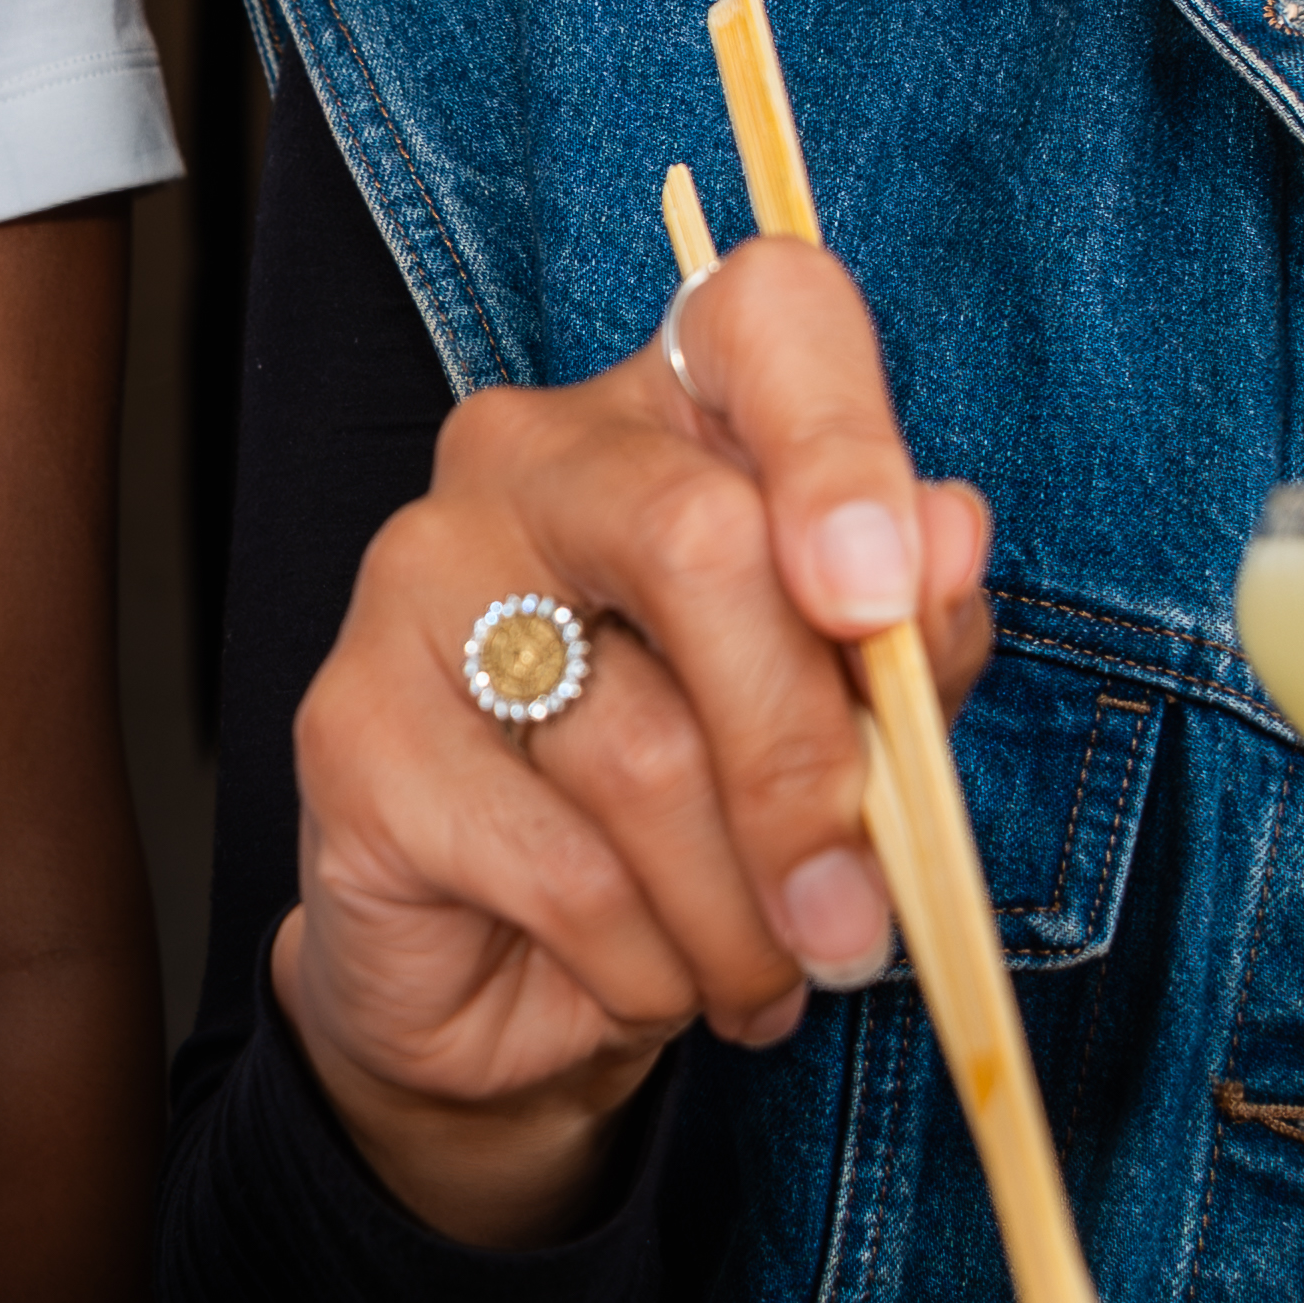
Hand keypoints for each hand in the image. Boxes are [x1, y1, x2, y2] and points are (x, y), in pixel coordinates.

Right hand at [274, 234, 989, 1251]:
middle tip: (855, 919)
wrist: (506, 982)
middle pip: (703, 541)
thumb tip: (951, 539)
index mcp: (675, 413)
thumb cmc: (700, 816)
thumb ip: (906, 637)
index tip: (882, 596)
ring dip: (741, 912)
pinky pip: (559, 869)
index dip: (842, 439)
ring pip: (640, 748)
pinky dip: (648, 965)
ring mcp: (418, 577)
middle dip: (807, 760)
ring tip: (767, 979)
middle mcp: (529, 456)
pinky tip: (660, 986)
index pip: (766, 316)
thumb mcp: (844, 725)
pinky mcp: (351, 726)